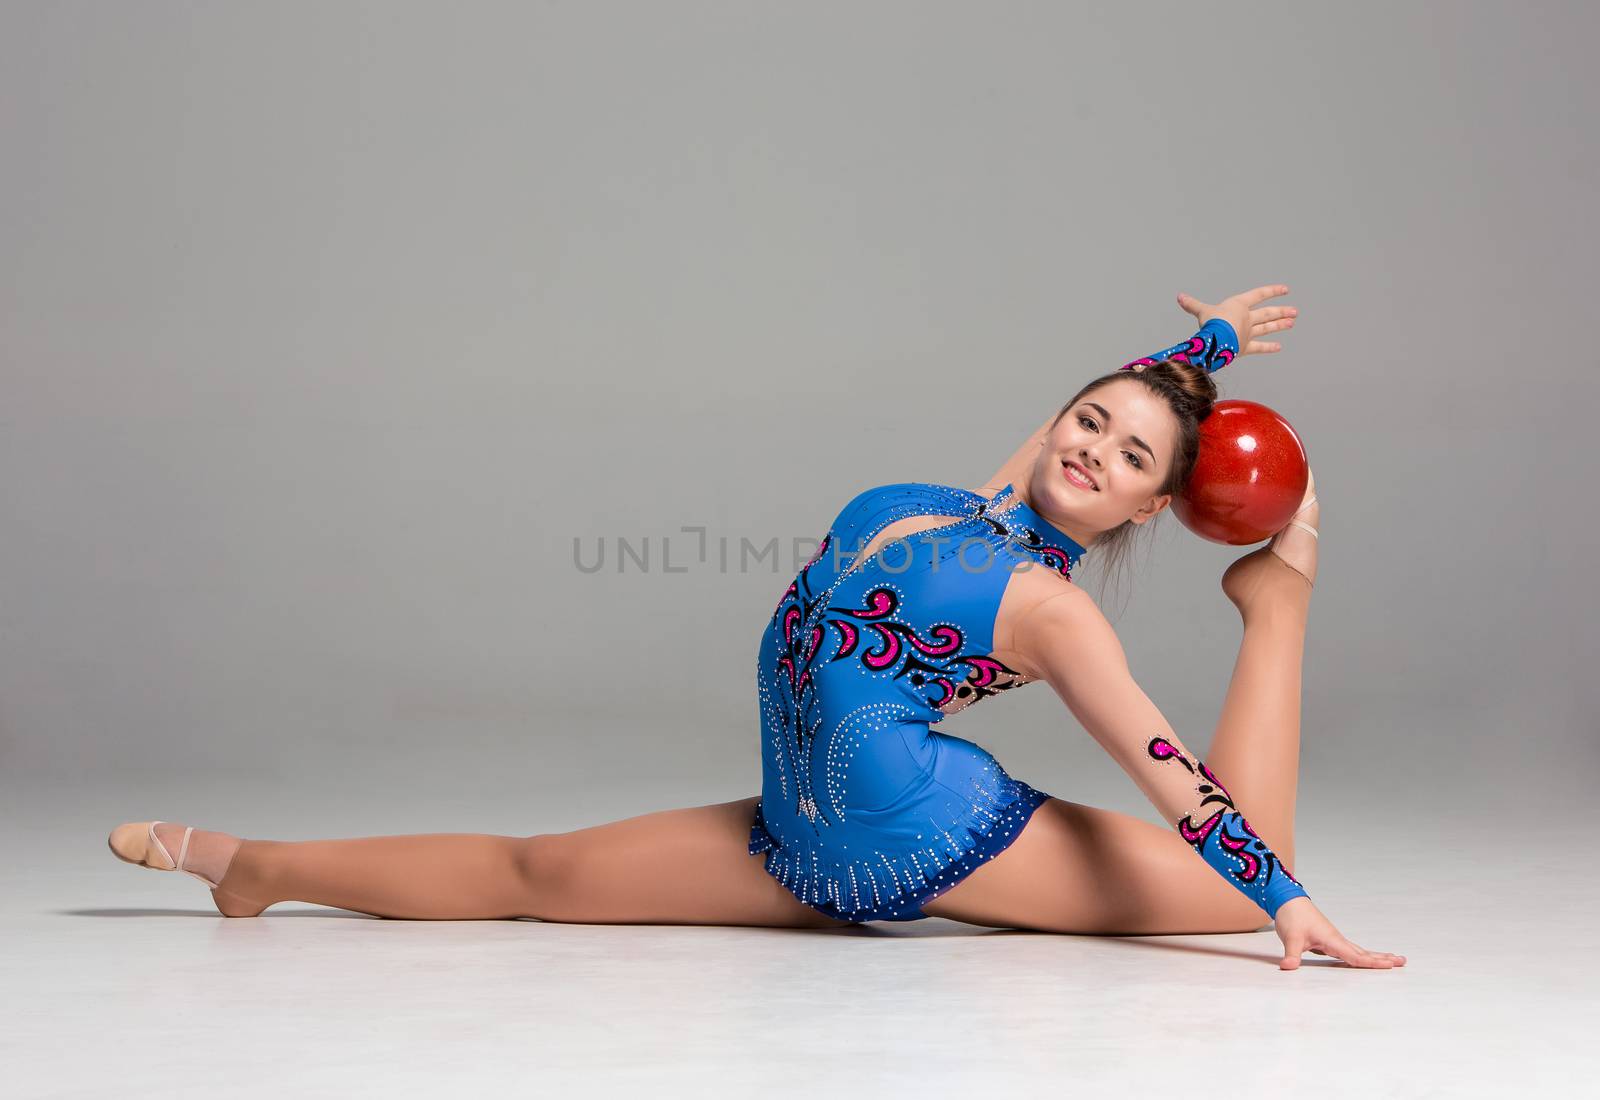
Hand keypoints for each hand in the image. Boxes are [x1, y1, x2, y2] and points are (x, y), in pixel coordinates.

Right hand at [1176, 284, 1297, 355]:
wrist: (1217, 339)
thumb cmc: (1211, 322)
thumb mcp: (1201, 311)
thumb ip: (1192, 305)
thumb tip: (1179, 297)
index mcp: (1238, 305)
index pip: (1259, 295)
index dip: (1272, 291)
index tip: (1285, 290)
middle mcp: (1247, 318)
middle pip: (1267, 313)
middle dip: (1281, 312)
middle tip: (1295, 311)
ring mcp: (1248, 333)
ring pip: (1267, 328)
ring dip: (1279, 325)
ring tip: (1292, 323)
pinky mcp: (1246, 347)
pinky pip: (1259, 347)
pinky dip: (1268, 347)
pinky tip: (1278, 347)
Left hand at [1272, 896, 1406, 970]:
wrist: (1287, 900)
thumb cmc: (1292, 917)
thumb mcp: (1291, 938)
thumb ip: (1291, 954)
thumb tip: (1287, 967)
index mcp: (1332, 940)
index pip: (1355, 956)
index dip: (1372, 962)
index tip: (1390, 965)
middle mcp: (1337, 939)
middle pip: (1363, 952)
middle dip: (1382, 958)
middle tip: (1403, 962)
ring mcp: (1334, 939)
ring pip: (1359, 950)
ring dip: (1375, 956)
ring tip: (1393, 960)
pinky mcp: (1329, 939)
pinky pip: (1349, 950)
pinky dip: (1361, 956)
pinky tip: (1366, 959)